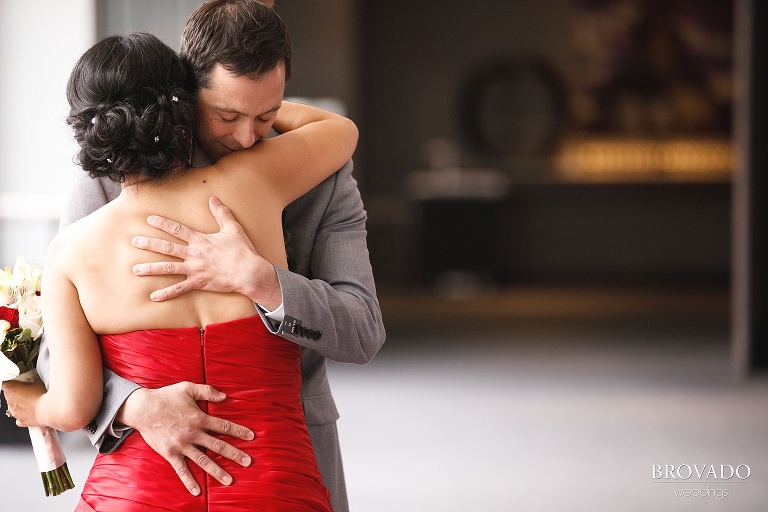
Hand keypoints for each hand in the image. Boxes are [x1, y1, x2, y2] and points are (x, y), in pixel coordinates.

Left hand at [2, 379, 45, 426]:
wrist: (49, 409)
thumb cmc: (43, 395)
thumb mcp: (38, 381)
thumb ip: (32, 380)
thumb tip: (34, 380)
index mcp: (12, 389)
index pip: (5, 384)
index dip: (11, 383)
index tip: (17, 383)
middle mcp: (10, 401)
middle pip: (8, 395)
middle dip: (16, 393)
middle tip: (27, 391)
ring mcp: (14, 412)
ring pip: (12, 407)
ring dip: (19, 404)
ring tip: (31, 402)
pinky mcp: (21, 421)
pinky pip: (18, 419)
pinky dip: (23, 416)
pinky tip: (30, 413)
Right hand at [117, 382, 253, 494]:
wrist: (142, 409)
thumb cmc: (166, 396)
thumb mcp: (188, 388)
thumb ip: (207, 391)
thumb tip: (225, 396)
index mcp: (199, 418)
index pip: (223, 426)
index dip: (238, 431)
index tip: (251, 437)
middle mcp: (193, 433)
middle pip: (218, 446)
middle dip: (234, 454)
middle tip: (248, 462)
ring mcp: (182, 445)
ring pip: (203, 461)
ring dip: (217, 471)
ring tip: (229, 480)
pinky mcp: (170, 454)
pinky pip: (181, 470)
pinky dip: (189, 481)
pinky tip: (198, 491)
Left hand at [131, 196, 280, 307]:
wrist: (249, 272)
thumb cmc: (242, 251)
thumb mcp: (233, 228)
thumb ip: (221, 213)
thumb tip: (214, 199)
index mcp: (200, 240)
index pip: (177, 229)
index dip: (162, 223)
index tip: (149, 219)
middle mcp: (194, 253)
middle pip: (166, 247)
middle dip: (149, 244)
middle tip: (134, 242)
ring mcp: (195, 269)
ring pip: (168, 268)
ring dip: (151, 269)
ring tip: (136, 270)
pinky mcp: (199, 282)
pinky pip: (179, 289)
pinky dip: (166, 293)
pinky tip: (153, 296)